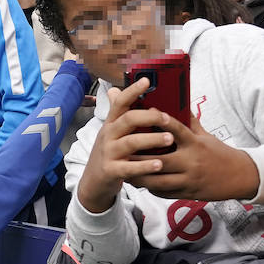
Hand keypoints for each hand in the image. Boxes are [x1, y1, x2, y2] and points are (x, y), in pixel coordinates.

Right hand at [75, 78, 171, 213]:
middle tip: (169, 118)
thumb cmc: (109, 154)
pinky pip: (130, 168)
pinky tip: (159, 164)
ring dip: (152, 139)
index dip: (132, 91)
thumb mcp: (111, 133)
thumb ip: (118, 114)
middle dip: (149, 117)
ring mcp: (108, 153)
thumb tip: (115, 89)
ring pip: (130, 142)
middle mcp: (108, 136)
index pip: (120, 103)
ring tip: (170, 139)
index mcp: (111, 124)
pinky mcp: (111, 171)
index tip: (147, 80)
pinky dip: (145, 166)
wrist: (94, 183)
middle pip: (127, 120)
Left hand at [128, 114, 259, 201]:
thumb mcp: (206, 135)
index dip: (161, 121)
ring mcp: (189, 179)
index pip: (177, 130)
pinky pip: (164, 192)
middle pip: (160, 160)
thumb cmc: (219, 153)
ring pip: (158, 181)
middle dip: (139, 158)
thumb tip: (178, 103)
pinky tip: (141, 182)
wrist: (240, 176)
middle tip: (122, 152)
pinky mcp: (187, 193)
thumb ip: (189, 122)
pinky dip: (151, 187)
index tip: (147, 113)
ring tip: (126, 170)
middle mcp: (191, 162)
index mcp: (195, 144)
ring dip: (140, 176)